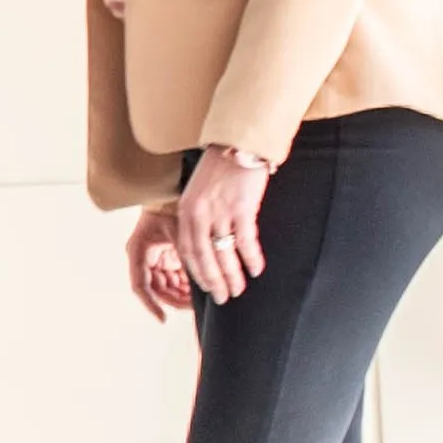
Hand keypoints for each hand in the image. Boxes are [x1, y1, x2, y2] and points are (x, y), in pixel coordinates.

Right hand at [125, 204, 190, 321]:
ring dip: (181, 291)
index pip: (141, 286)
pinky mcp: (167, 254)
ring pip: (167, 284)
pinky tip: (200, 286)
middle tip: (192, 306)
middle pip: (157, 289)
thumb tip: (201, 279)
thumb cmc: (169, 205)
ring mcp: (156, 257)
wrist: (171, 189)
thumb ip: (186, 256)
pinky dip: (186, 281)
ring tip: (200, 296)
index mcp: (138, 253)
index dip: (151, 304)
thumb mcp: (177, 232)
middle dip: (174, 299)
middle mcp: (144, 258)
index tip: (163, 318)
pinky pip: (175, 275)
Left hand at [172, 148, 269, 305]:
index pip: (187, 251)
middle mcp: (199, 214)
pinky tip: (257, 270)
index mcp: (186, 211)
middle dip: (214, 281)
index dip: (197, 272)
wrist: (238, 144)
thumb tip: (208, 243)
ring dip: (232, 275)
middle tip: (224, 298)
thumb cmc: (220, 169)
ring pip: (224, 254)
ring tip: (240, 289)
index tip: (206, 288)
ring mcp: (220, 212)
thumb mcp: (198, 192)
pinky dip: (251, 258)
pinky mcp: (242, 209)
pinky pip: (245, 241)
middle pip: (203, 258)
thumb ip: (199, 216)